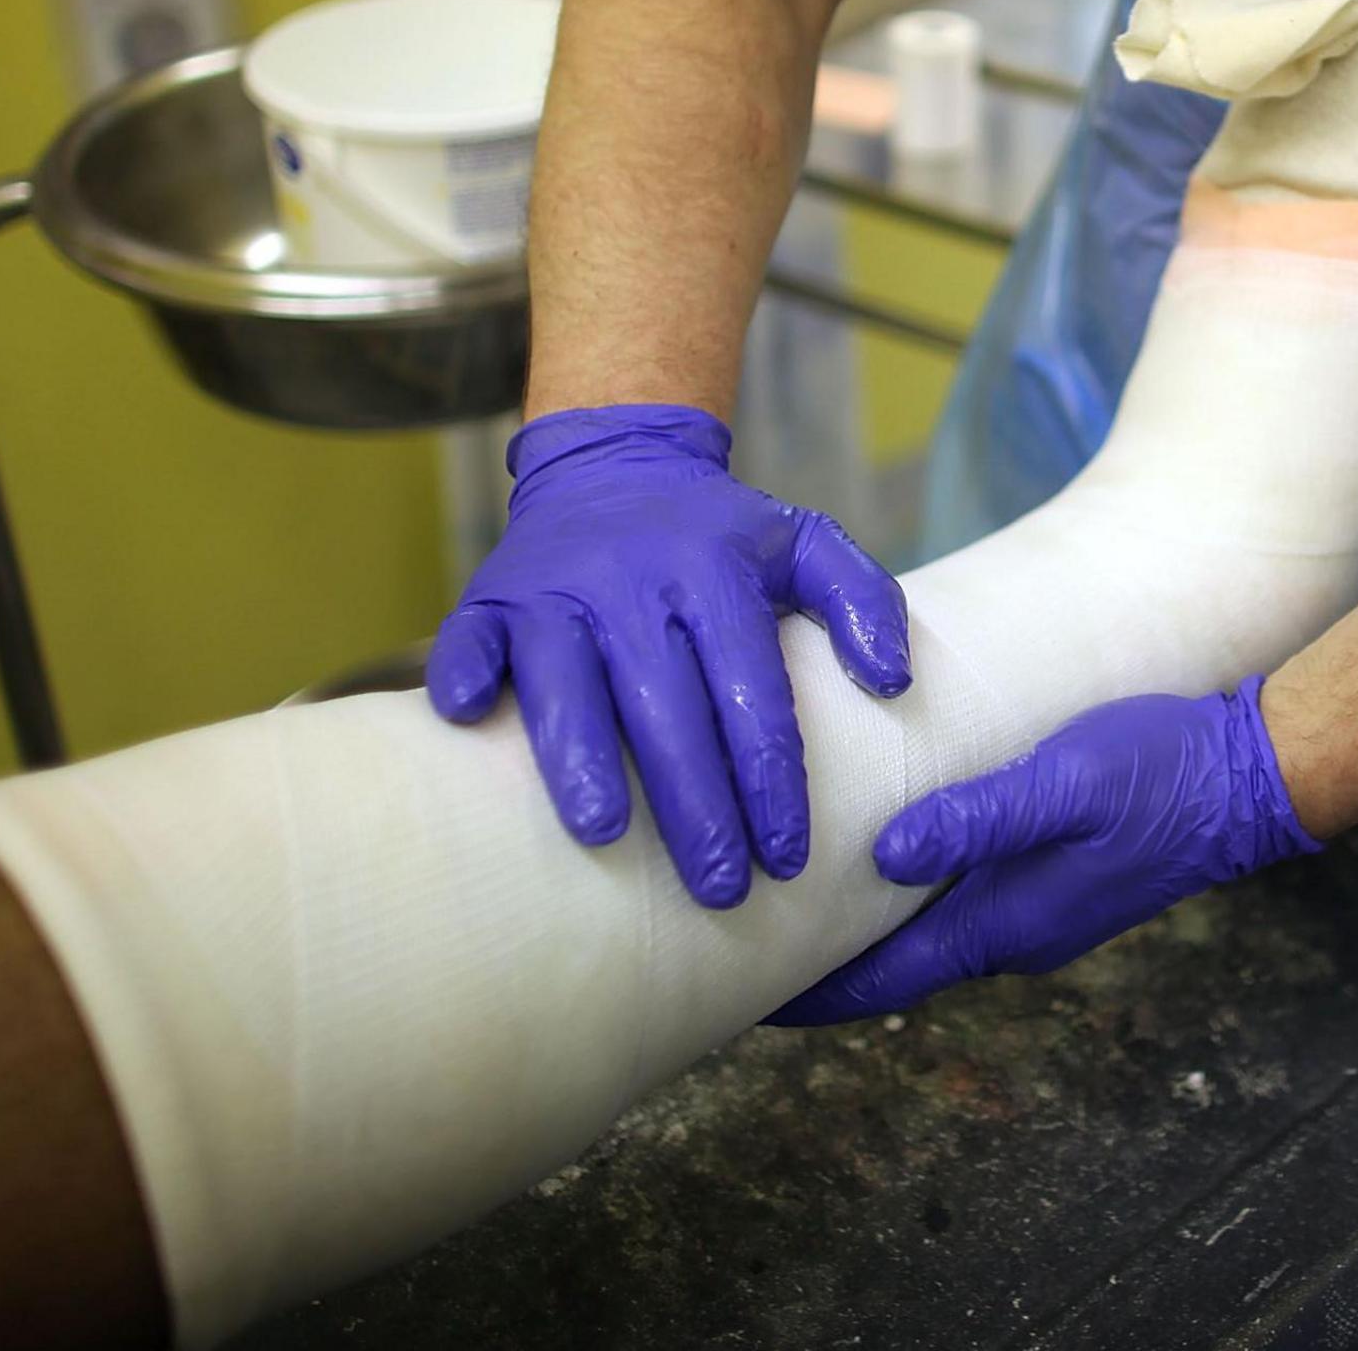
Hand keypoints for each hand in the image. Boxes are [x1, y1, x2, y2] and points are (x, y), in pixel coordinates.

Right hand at [428, 405, 911, 908]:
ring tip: (605, 836)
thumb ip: (864, 599)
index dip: (772, 779)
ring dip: (582, 756)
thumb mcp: (803, 543)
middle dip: (697, 804)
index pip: (752, 693)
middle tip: (721, 890)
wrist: (611, 468)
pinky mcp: (491, 598)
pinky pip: (469, 639)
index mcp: (716, 576)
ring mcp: (556, 591)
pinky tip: (468, 719)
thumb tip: (894, 682)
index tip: (789, 859)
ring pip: (568, 682)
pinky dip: (463, 675)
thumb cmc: (716, 536)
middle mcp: (634, 583)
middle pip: (668, 707)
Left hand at [767, 677, 1318, 1023]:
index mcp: (1002, 927)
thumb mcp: (1064, 783)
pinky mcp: (1048, 885)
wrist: (1249, 780)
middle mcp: (1011, 937)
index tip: (735, 997)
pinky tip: (876, 862)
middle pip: (891, 970)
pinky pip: (955, 906)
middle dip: (819, 966)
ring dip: (860, 932)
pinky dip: (904, 901)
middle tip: (738, 946)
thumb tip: (885, 854)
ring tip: (788, 905)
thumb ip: (979, 817)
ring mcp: (1032, 915)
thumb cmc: (1158, 773)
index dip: (807, 995)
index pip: (881, 982)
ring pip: (922, 938)